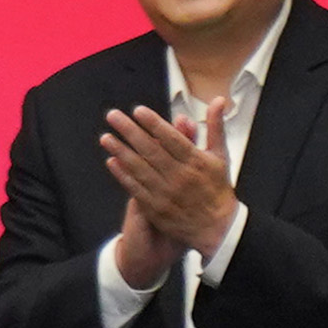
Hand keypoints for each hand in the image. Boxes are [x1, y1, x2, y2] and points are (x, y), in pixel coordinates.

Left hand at [101, 101, 236, 280]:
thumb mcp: (220, 155)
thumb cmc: (217, 187)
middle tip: (113, 116)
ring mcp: (166, 193)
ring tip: (106, 137)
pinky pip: (136, 189)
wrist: (217, 228)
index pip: (171, 138)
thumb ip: (215, 126)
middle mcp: (180, 176)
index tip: (138, 111)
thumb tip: (218, 99)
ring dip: (121, 151)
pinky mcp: (156, 208)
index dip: (154, 124)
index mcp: (196, 161)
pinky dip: (123, 175)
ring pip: (140, 169)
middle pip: (151, 150)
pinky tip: (111, 161)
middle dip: (130, 131)